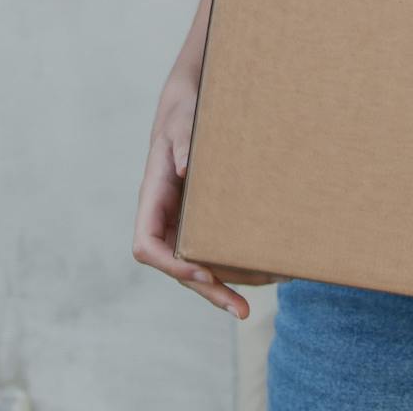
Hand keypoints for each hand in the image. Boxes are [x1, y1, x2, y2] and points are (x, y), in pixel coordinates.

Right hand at [131, 85, 281, 317]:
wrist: (191, 100)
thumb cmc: (183, 108)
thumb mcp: (181, 119)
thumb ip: (182, 140)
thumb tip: (184, 167)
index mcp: (153, 196)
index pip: (146, 246)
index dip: (171, 266)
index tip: (203, 273)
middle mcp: (165, 215)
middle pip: (177, 267)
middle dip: (209, 291)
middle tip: (242, 311)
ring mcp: (182, 220)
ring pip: (197, 265)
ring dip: (227, 285)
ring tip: (264, 293)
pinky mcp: (202, 218)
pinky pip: (213, 250)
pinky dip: (237, 264)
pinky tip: (266, 270)